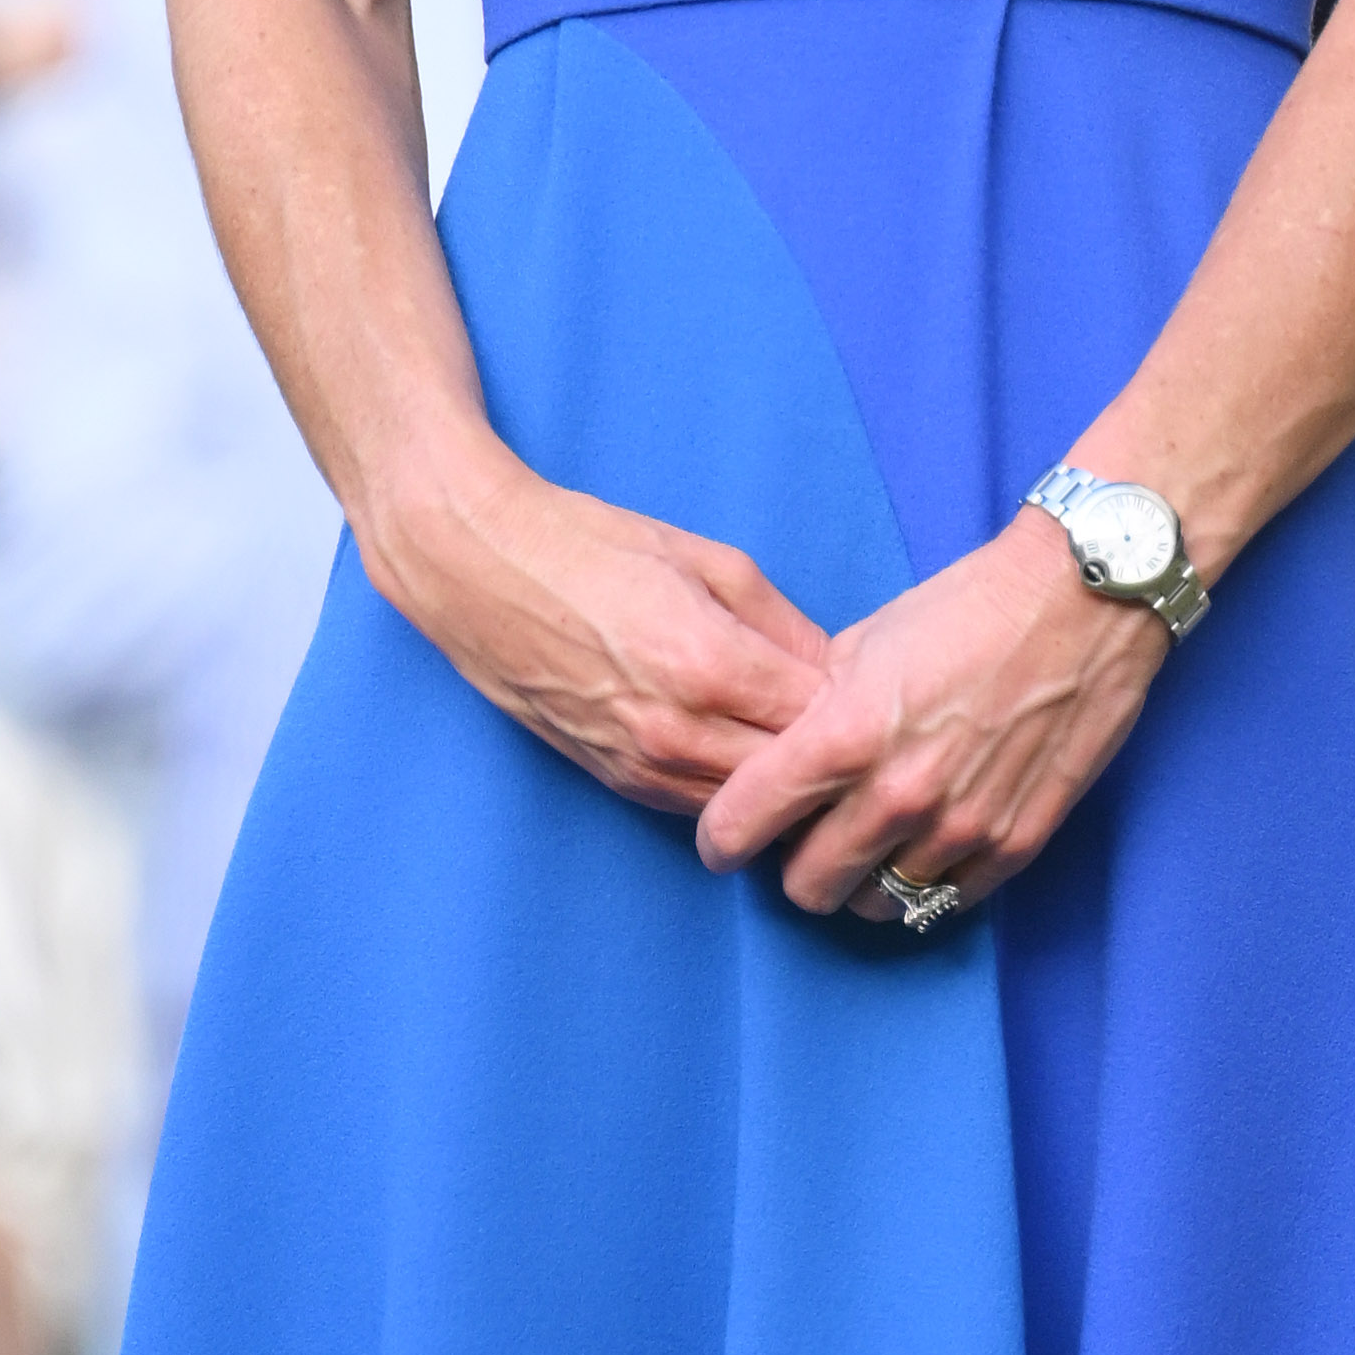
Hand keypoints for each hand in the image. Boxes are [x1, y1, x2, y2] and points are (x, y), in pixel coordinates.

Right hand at [382, 449, 833, 819]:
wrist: (479, 571)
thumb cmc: (590, 547)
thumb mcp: (709, 560)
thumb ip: (782, 624)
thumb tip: (835, 669)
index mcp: (711, 665)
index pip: (823, 721)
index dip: (858, 710)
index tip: (875, 696)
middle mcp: (678, 730)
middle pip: (793, 777)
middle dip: (830, 757)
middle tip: (857, 734)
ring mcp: (642, 763)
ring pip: (748, 805)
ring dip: (782, 785)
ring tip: (809, 755)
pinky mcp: (615, 779)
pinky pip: (697, 807)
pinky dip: (731, 790)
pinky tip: (749, 762)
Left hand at [695, 508, 1169, 922]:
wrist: (1079, 602)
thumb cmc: (968, 610)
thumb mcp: (861, 645)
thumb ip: (815, 714)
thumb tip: (787, 760)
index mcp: (844, 738)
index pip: (742, 826)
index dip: (723, 839)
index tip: (727, 838)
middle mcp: (897, 796)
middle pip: (807, 887)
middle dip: (796, 866)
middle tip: (809, 839)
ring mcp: (960, 828)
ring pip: (877, 903)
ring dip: (865, 879)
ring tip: (875, 842)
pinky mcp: (1015, 843)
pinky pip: (947, 901)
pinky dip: (927, 881)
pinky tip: (927, 845)